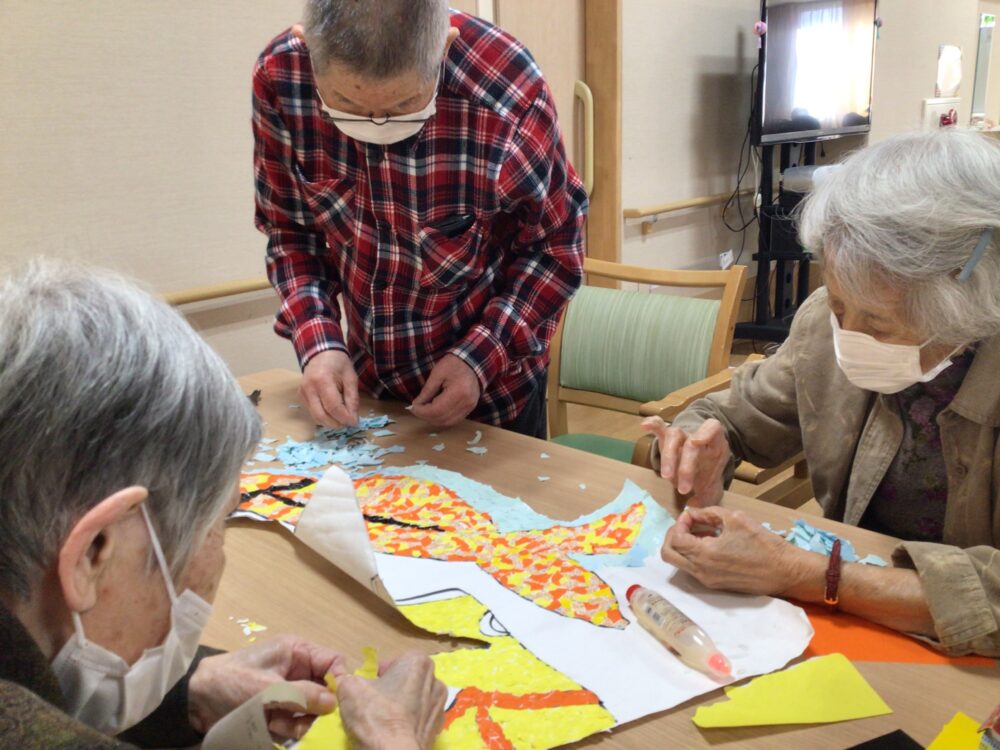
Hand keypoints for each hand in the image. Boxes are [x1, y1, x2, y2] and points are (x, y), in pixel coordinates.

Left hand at [187, 635, 347, 739]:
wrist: (194, 702)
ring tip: (281, 724)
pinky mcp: (279, 711)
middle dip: (320, 708)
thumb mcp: (267, 688)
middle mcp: (297, 670)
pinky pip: (296, 722)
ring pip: (312, 710)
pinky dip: (290, 730)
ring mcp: (288, 692)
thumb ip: (301, 694)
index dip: (340, 681)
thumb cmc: (230, 682)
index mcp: (297, 652)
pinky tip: (275, 729)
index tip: (340, 705)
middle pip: (325, 690)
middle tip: (312, 723)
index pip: (333, 662)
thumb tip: (334, 703)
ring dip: (302, 722)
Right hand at [300, 349, 358, 427]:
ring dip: (330, 422)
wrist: (321, 353)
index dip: (344, 417)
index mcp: (322, 380)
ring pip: (315, 417)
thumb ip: (352, 399)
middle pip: (321, 415)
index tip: (354, 422)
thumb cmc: (338, 364)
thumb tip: (353, 419)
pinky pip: (312, 412)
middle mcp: (309, 388)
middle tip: (348, 423)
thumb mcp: (351, 378)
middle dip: (336, 423)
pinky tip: (332, 412)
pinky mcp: (300, 396)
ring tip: (341, 418)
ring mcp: (302, 392)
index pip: (333, 406)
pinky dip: (324, 416)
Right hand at [337, 651, 447, 749]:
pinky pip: (419, 720)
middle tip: (372, 705)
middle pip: (404, 680)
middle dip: (390, 690)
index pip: (392, 663)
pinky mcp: (438, 728)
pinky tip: (394, 733)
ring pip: (413, 700)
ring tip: (382, 721)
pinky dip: (408, 724)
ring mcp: (440, 706)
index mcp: (418, 662)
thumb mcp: (349, 688)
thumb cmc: (375, 716)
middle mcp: (435, 679)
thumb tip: (347, 681)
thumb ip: (347, 677)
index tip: (367, 690)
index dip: (376, 676)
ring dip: (399, 707)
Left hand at [410, 354, 480, 427]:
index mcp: (459, 392)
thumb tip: (416, 404)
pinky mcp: (470, 408)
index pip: (437, 410)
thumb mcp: (437, 373)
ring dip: (433, 419)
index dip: (422, 412)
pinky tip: (435, 412)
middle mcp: (466, 403)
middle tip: (416, 409)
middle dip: (426, 416)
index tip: (413, 407)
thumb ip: (427, 391)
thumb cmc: (454, 364)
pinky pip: (454, 420)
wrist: (472, 362)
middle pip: (442, 418)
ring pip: (448, 422)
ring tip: (424, 411)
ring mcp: (470, 407)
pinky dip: (442, 419)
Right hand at [641, 417, 728, 506]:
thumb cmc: (707, 474)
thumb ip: (706, 497)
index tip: (696, 443)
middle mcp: (697, 435)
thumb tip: (693, 506)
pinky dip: (653, 425)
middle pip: (690, 441)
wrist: (703, 467)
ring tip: (666, 476)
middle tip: (683, 489)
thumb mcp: (712, 487)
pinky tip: (644, 426)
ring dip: (668, 456)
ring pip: (673, 435)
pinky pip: (660, 427)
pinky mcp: (666, 437)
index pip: (712, 428)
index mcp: (715, 443)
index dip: (705, 432)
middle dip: (686, 465)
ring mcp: (681, 435)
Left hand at [660, 506, 821, 596]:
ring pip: (680, 563)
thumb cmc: (762, 543)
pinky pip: (693, 569)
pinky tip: (710, 543)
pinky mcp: (715, 585)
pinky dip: (693, 555)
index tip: (691, 515)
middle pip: (669, 555)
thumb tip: (691, 513)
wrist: (784, 571)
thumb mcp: (734, 518)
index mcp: (704, 555)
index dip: (679, 523)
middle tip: (686, 525)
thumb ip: (707, 514)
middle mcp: (700, 571)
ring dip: (683, 546)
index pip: (675, 539)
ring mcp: (707, 581)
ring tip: (701, 532)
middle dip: (672, 536)